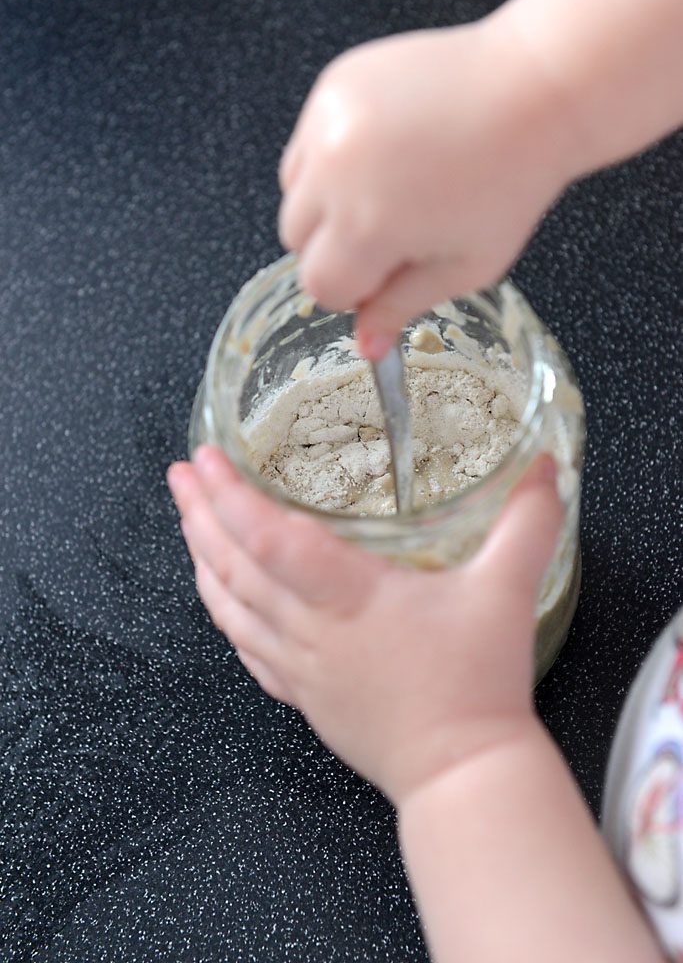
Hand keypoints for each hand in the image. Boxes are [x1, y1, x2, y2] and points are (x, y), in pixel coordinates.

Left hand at [167, 446, 562, 805]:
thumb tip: (547, 467)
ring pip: (231, 608)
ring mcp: (300, 666)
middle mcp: (312, 630)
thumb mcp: (507, 593)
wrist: (462, 774)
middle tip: (179, 473)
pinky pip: (246, 648)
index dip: (232, 497)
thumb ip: (526, 524)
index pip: (272, 541)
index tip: (205, 458)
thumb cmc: (479, 684)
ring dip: (202, 559)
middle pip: (236, 569)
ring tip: (187, 519)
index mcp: (351, 598)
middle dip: (200, 515)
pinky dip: (222, 613)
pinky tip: (215, 596)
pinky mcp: (303, 694)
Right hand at [279, 18, 573, 357]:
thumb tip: (367, 348)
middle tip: (393, 227)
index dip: (355, 288)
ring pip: (294, 191)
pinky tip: (384, 151)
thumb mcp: (463, 266)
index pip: (320, 285)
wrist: (529, 92)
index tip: (388, 272)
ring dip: (326, 202)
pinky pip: (306, 144)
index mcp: (368, 226)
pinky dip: (331, 158)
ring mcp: (329, 124)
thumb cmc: (508, 182)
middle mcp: (336, 173)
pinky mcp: (333, 87)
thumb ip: (402, 306)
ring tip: (388, 186)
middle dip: (336, 245)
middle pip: (295, 240)